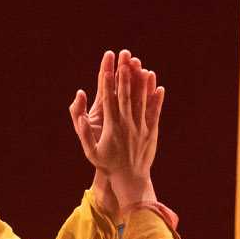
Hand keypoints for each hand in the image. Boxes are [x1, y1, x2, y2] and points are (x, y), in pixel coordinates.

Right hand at [68, 50, 161, 213]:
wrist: (130, 179)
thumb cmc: (107, 165)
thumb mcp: (90, 151)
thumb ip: (84, 132)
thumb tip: (80, 118)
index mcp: (111, 127)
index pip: (109, 101)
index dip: (109, 84)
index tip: (108, 69)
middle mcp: (127, 125)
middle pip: (126, 95)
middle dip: (126, 75)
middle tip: (126, 59)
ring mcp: (141, 128)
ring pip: (142, 101)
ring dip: (142, 83)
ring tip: (143, 67)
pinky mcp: (151, 132)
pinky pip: (154, 112)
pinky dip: (157, 99)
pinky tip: (159, 86)